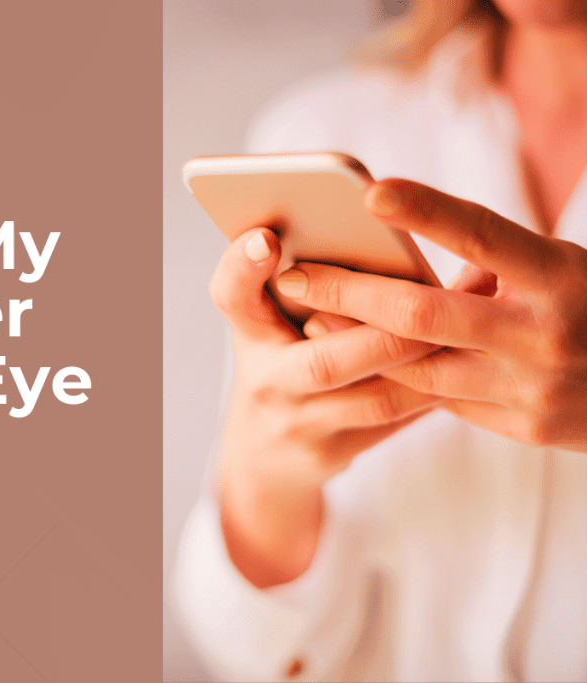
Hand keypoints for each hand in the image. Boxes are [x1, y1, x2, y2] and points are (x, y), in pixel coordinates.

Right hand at [210, 226, 442, 586]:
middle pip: (324, 362)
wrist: (262, 453)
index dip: (242, 266)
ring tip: (472, 324)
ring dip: (430, 363)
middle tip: (441, 296)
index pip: (232, 295)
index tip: (267, 238)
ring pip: (376, 399)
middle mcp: (265, 381)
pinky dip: (436, 391)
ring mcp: (297, 425)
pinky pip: (395, 422)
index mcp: (247, 332)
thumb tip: (379, 226)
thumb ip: (307, 283)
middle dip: (389, 332)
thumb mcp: (271, 321)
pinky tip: (471, 364)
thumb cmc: (280, 362)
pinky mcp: (331, 454)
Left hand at [279, 178, 586, 450]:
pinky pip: (441, 398)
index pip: (484, 235)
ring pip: (417, 366)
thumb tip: (405, 265)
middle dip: (350, 292)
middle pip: (424, 314)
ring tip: (307, 314)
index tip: (369, 191)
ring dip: (355, 341)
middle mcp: (545, 333)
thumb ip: (497, 264)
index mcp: (563, 275)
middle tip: (294, 273)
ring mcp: (533, 388)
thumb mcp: (564, 268)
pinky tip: (354, 357)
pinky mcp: (523, 427)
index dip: (427, 211)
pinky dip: (396, 374)